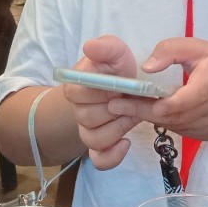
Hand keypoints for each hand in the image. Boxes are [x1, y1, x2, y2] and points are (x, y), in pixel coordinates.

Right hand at [63, 35, 147, 169]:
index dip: (100, 91)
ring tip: (132, 115)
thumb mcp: (116, 52)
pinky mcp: (100, 146)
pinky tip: (126, 143)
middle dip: (113, 110)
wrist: (130, 86)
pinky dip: (112, 156)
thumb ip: (106, 48)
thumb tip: (90, 47)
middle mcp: (79, 110)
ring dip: (118, 128)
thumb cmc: (119, 68)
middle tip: (130, 98)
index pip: (74, 93)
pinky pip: (99, 159)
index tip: (118, 85)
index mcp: (77, 86)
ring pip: (94, 139)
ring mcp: (88, 130)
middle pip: (86, 118)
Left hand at [106, 38, 207, 142]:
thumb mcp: (201, 48)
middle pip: (170, 115)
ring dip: (147, 117)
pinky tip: (146, 111)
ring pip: (170, 124)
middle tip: (114, 105)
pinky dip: (160, 121)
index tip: (126, 99)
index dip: (154, 104)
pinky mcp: (202, 137)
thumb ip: (172, 51)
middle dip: (140, 111)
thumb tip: (145, 67)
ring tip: (124, 106)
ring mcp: (207, 127)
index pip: (181, 99)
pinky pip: (176, 129)